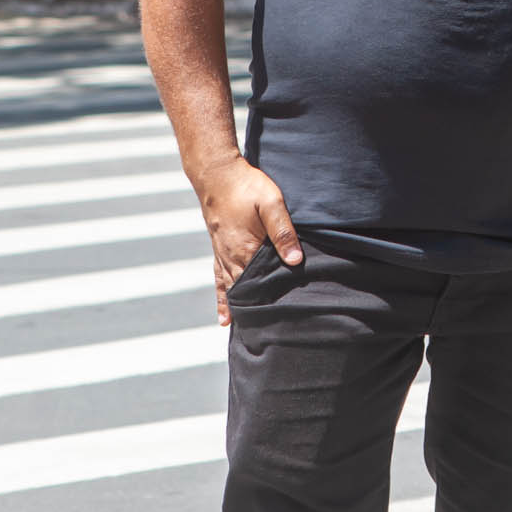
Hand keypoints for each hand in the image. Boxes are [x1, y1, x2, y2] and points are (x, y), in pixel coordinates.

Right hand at [193, 156, 301, 325]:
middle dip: (256, 313)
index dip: (271, 303)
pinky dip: (223, 300)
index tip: (282, 323)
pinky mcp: (219, 249)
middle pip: (245, 292)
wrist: (217, 173)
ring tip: (249, 336)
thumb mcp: (271, 203)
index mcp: (245, 250)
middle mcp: (231, 258)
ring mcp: (223, 255)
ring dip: (241, 310)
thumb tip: (295, 262)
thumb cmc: (247, 186)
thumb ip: (283, 232)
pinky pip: (219, 281)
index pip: (261, 285)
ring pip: (231, 291)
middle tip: (269, 338)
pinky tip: (225, 318)